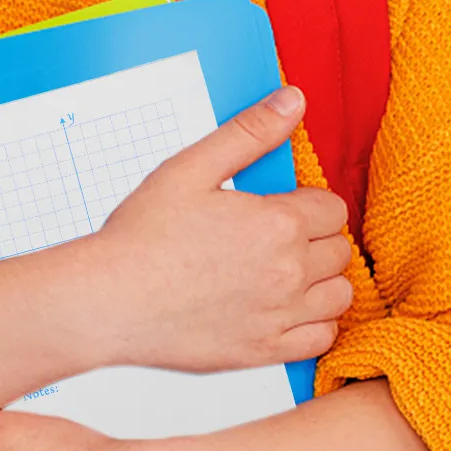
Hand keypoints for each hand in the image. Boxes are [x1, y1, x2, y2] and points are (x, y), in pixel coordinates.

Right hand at [89, 86, 352, 372]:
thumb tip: (293, 100)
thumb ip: (250, 132)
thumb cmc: (143, 235)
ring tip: (285, 270)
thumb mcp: (192, 167)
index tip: (281, 206)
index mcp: (278, 224)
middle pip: (339, 249)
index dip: (309, 202)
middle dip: (315, 237)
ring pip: (339, 295)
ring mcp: (280, 316)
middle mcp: (289, 272)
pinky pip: (322, 338)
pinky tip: (285, 307)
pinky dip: (314, 322)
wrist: (111, 299)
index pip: (333, 208)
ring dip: (322, 279)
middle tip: (275, 235)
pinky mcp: (265, 351)